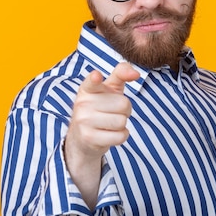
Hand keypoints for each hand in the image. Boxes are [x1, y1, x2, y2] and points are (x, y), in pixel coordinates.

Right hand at [64, 62, 139, 207]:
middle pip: (124, 104)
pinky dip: (120, 138)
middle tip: (110, 116)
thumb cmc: (99, 111)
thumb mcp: (107, 91)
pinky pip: (121, 136)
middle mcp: (82, 103)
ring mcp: (83, 121)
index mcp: (86, 87)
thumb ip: (120, 75)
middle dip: (124, 112)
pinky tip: (108, 138)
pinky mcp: (89, 139)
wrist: (81, 143)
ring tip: (108, 127)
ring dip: (122, 125)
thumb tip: (135, 72)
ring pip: (124, 120)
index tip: (100, 75)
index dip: (103, 78)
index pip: (97, 79)